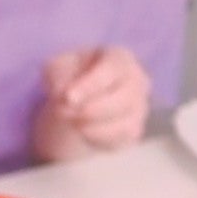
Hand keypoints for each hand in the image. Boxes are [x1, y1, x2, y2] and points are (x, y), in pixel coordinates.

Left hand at [32, 44, 149, 159]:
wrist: (77, 98)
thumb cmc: (70, 74)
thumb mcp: (57, 67)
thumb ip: (58, 75)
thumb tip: (62, 94)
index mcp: (119, 58)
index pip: (111, 70)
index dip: (90, 85)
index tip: (68, 98)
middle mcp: (137, 80)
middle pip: (123, 98)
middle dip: (90, 109)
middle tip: (63, 112)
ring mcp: (139, 106)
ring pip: (125, 122)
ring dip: (93, 127)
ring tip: (71, 121)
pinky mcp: (134, 129)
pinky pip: (121, 138)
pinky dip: (98, 139)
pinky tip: (82, 131)